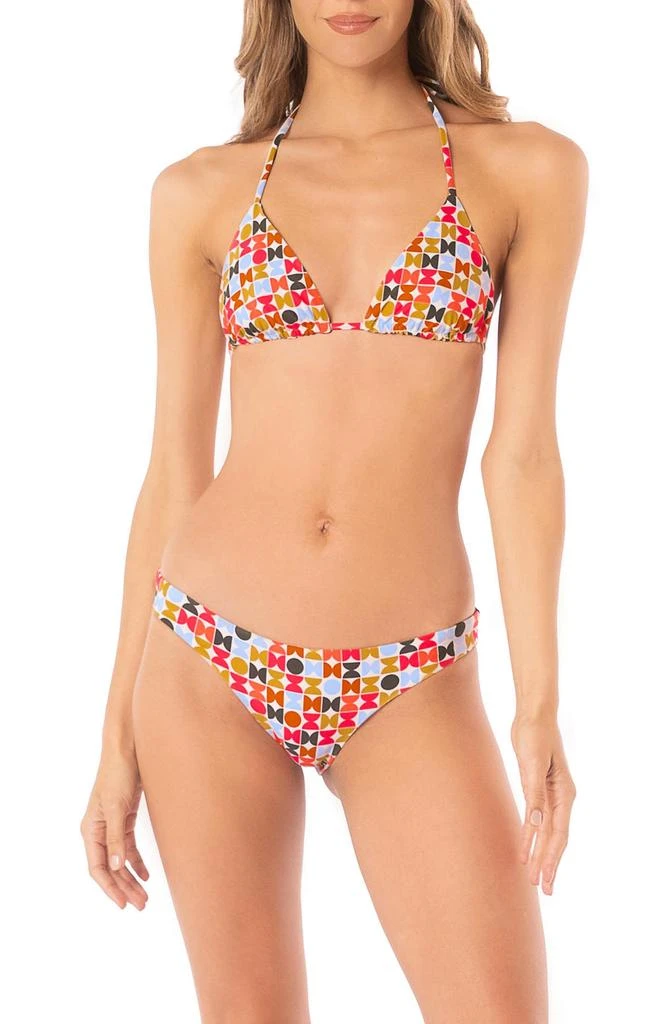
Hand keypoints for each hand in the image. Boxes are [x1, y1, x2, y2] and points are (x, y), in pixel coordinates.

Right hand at [80, 745, 149, 909]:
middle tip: (141, 904)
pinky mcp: (125, 819)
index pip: (97, 868)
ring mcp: (112, 826)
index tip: (123, 904)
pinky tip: (146, 874)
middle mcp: (98, 831)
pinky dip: (137, 862)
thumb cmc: (118, 775)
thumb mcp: (117, 808)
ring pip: (120, 860)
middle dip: (124, 887)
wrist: (128, 751)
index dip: (110, 888)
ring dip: (131, 878)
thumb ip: (116, 838)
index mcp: (90, 830)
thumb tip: (115, 866)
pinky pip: (128, 848)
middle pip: (110, 868)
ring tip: (145, 896)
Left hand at [510, 712, 575, 894]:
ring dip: (540, 854)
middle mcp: (560, 798)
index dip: (550, 857)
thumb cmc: (534, 736)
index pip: (559, 834)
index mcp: (564, 794)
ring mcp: (550, 795)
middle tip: (542, 889)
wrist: (531, 716)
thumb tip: (537, 824)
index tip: (543, 877)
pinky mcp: (538, 789)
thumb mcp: (533, 764)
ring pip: (547, 832)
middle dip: (548, 863)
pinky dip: (531, 836)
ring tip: (534, 878)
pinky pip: (536, 819)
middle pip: (555, 838)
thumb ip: (535, 794)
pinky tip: (526, 848)